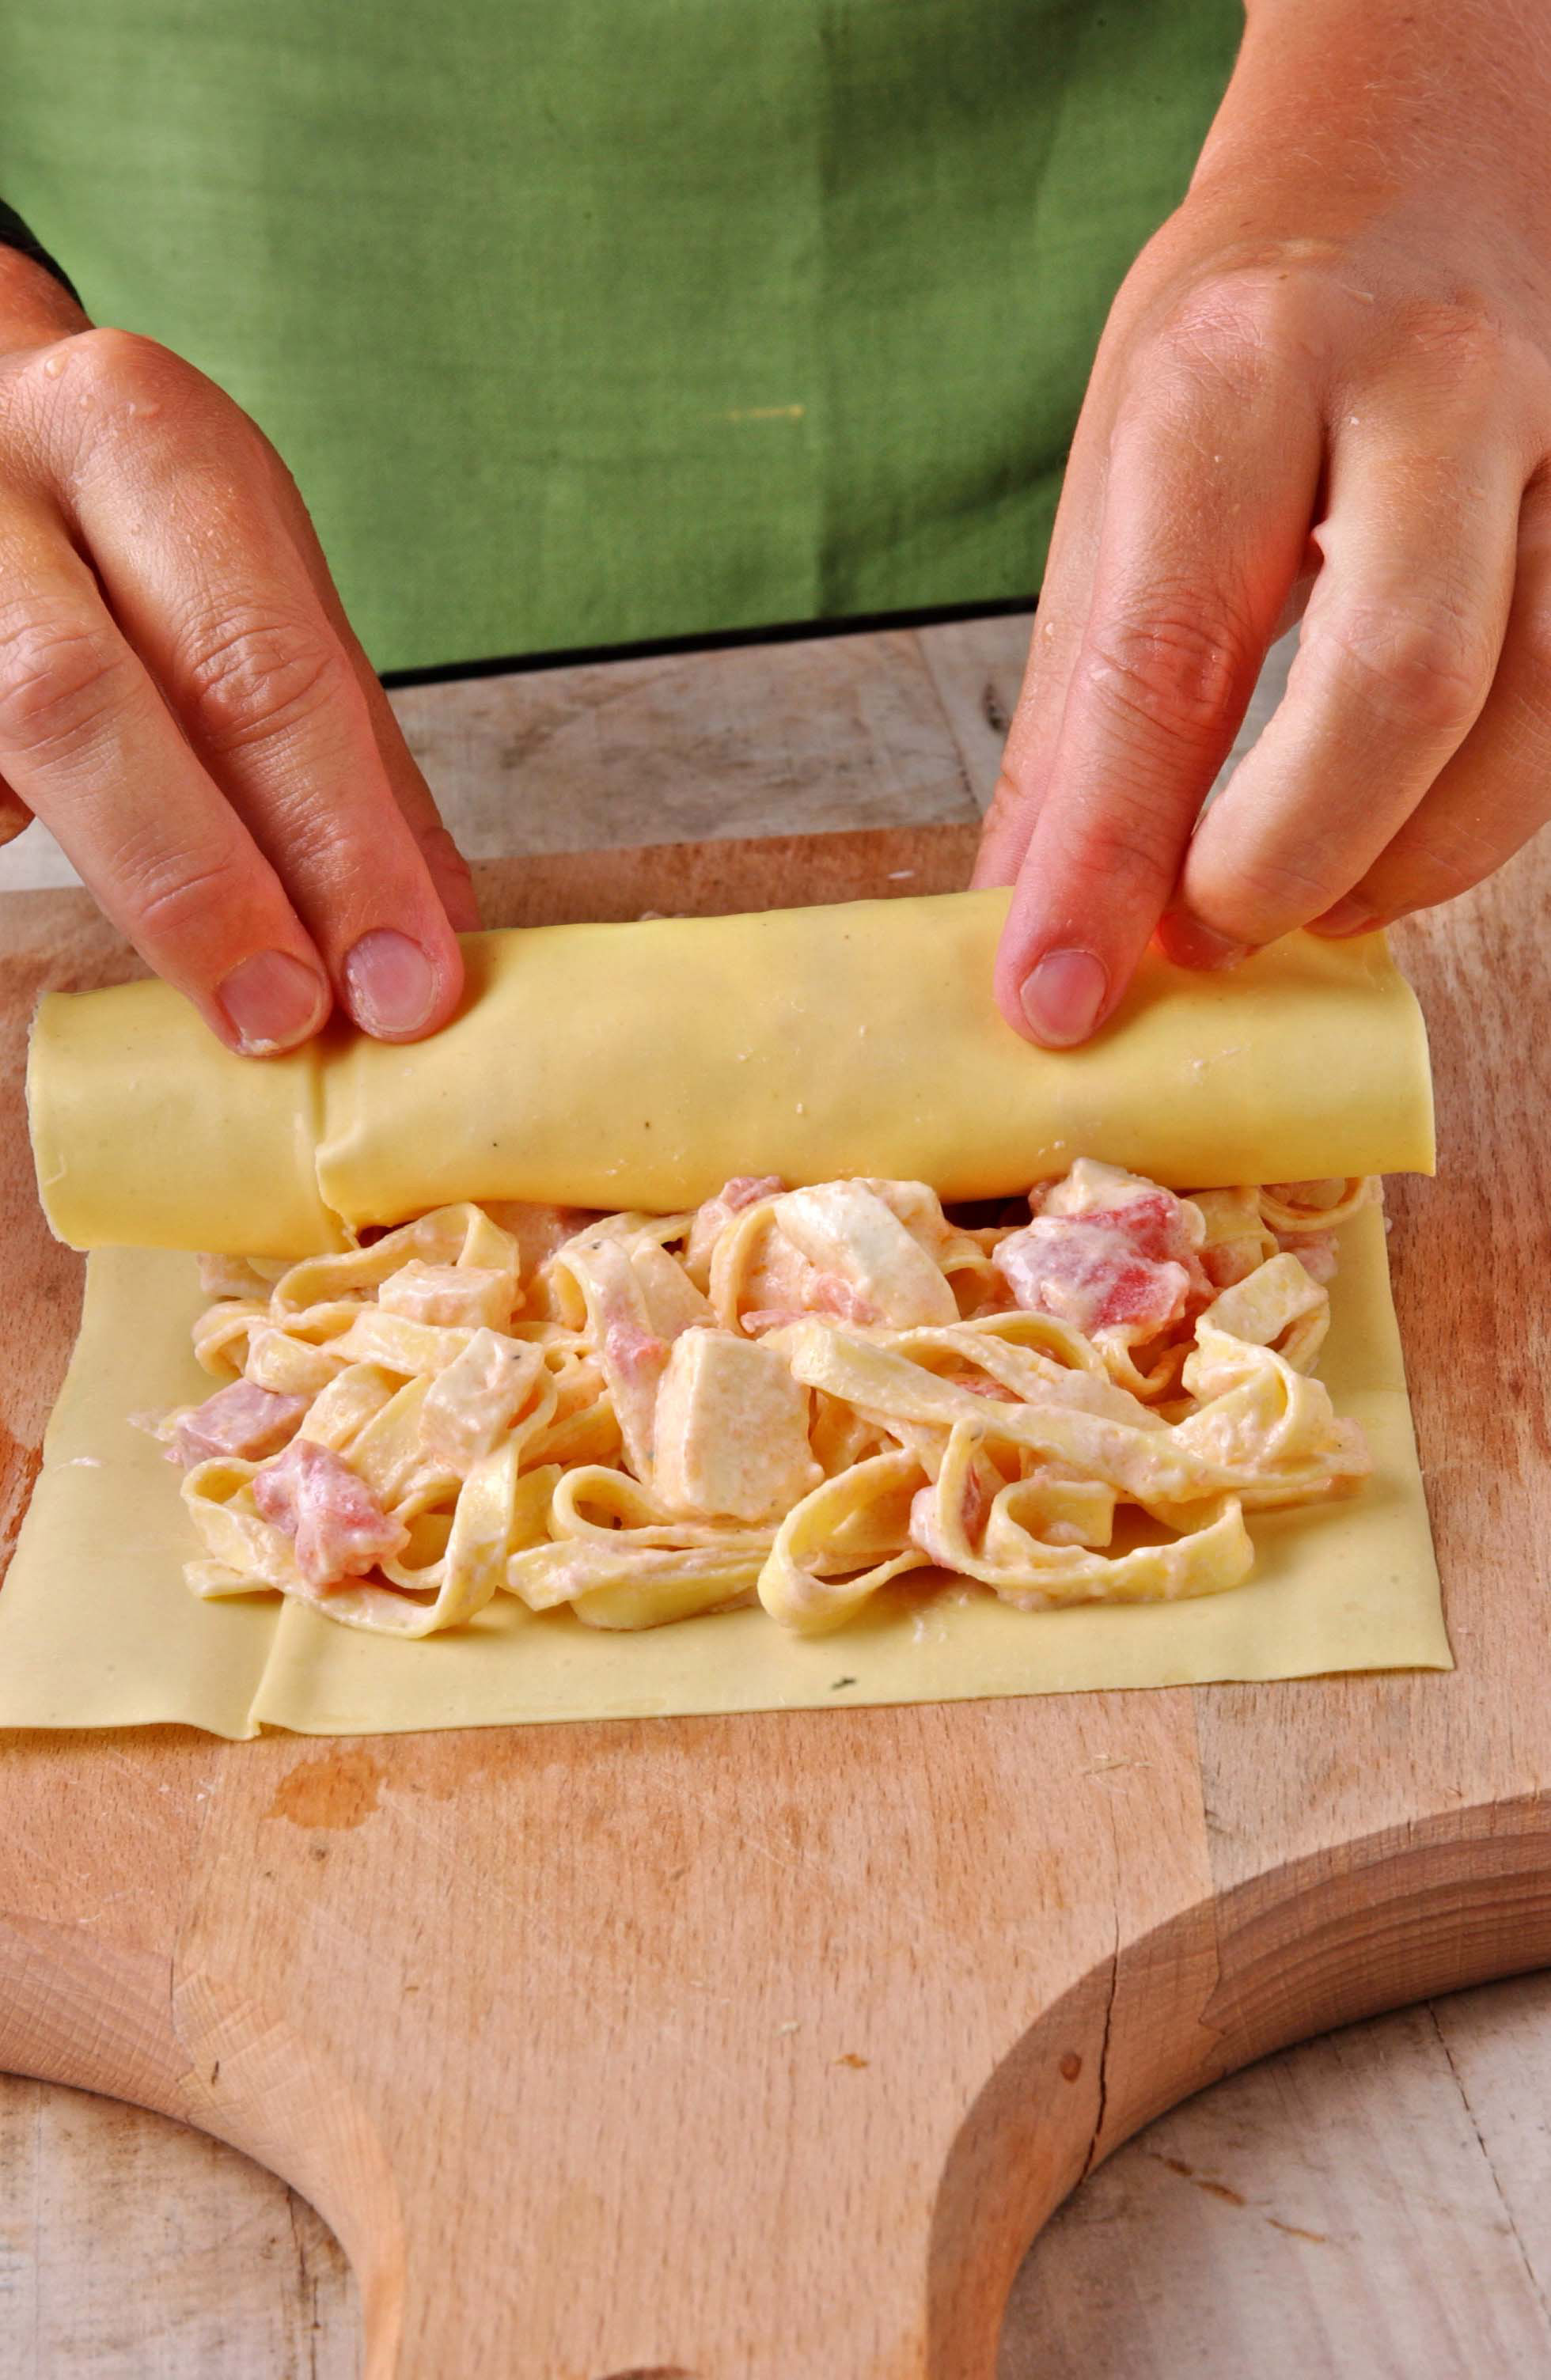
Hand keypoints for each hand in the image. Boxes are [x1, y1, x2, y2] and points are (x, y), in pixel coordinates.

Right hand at [0, 253, 475, 1051]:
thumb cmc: (118, 518)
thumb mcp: (247, 574)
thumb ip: (335, 742)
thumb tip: (430, 928)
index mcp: (140, 441)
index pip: (255, 663)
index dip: (335, 842)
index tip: (404, 984)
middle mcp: (0, 478)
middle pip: (83, 699)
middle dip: (205, 885)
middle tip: (297, 1018)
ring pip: (6, 735)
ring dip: (128, 887)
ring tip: (229, 1000)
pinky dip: (7, 828)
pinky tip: (52, 856)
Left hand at [976, 0, 1550, 1044]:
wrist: (1418, 168)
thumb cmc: (1249, 339)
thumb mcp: (1118, 479)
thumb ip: (1081, 709)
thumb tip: (1024, 916)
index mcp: (1241, 377)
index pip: (1170, 658)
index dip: (1107, 857)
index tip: (1051, 999)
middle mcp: (1426, 393)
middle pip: (1394, 689)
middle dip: (1282, 864)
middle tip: (1197, 942)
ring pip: (1524, 718)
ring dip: (1394, 864)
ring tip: (1291, 902)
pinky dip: (1466, 818)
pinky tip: (1383, 842)